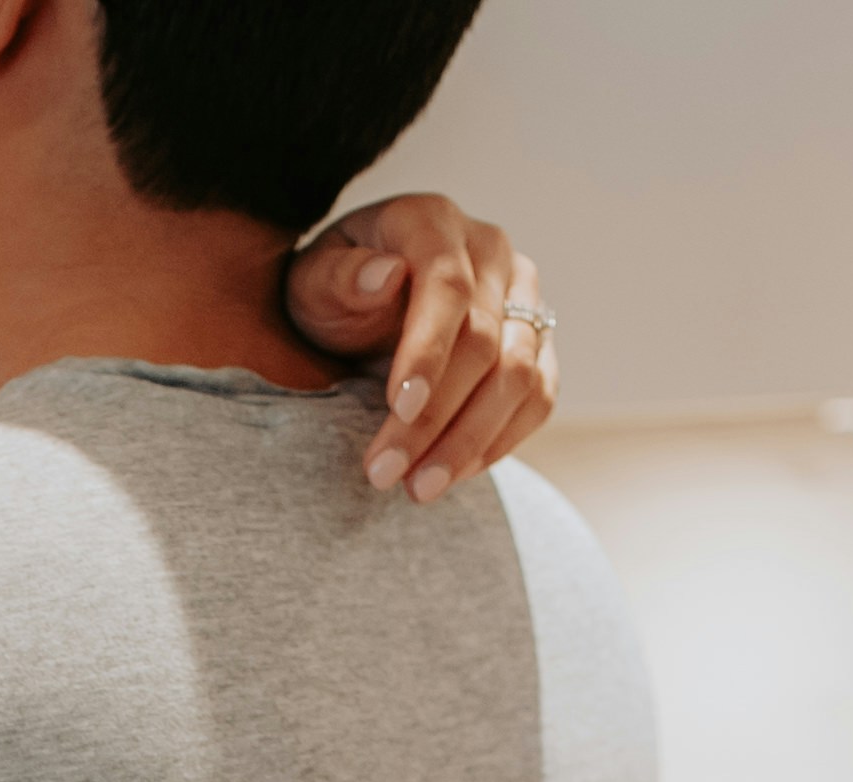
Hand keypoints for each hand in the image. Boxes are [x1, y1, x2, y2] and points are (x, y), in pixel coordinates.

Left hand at [289, 193, 558, 503]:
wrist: (362, 306)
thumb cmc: (335, 292)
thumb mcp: (313, 282)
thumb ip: (339, 278)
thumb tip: (385, 276)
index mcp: (433, 223)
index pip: (448, 288)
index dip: (428, 351)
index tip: (399, 407)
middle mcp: (491, 251)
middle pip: (485, 343)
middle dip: (435, 418)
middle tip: (385, 473)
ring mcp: (523, 296)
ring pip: (520, 376)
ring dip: (471, 441)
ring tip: (419, 488)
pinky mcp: (538, 340)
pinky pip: (539, 397)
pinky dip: (500, 441)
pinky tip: (454, 473)